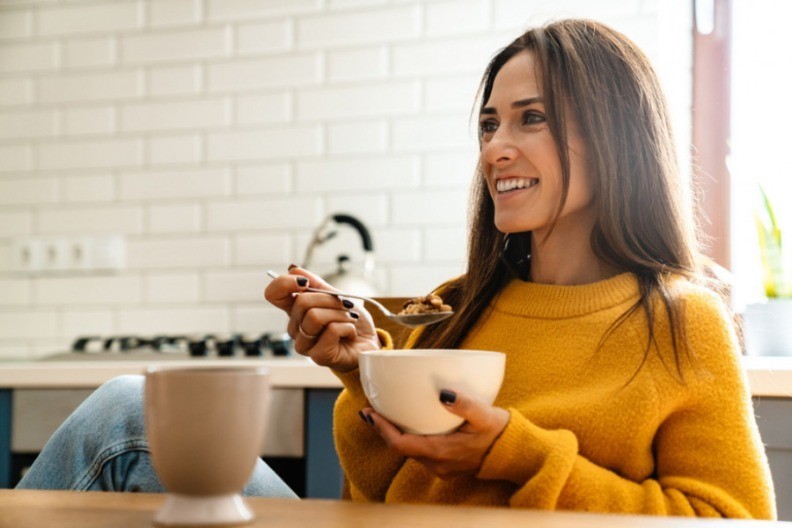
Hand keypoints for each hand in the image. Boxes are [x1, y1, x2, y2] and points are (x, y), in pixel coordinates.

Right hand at [264, 266, 379, 371]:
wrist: (369, 342)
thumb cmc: (352, 320)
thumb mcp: (336, 295)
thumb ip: (315, 284)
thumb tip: (293, 269)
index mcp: (296, 311)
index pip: (273, 294)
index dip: (284, 283)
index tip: (306, 283)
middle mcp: (296, 328)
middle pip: (302, 302)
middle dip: (330, 299)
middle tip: (345, 306)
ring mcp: (305, 344)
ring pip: (315, 317)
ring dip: (340, 314)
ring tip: (349, 320)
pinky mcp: (319, 356)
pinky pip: (331, 330)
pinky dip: (348, 327)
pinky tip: (350, 334)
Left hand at [361, 390, 509, 478]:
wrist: (514, 453)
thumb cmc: (500, 432)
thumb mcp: (485, 414)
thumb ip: (465, 404)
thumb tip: (443, 393)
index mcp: (442, 452)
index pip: (400, 444)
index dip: (381, 429)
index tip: (369, 413)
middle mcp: (437, 463)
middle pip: (400, 447)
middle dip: (383, 429)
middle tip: (370, 410)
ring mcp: (441, 466)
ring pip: (409, 450)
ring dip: (395, 433)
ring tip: (383, 414)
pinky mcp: (445, 464)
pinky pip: (419, 451)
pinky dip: (408, 437)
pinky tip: (407, 423)